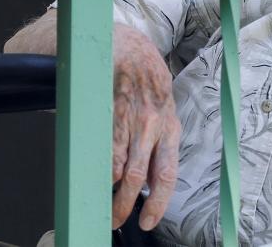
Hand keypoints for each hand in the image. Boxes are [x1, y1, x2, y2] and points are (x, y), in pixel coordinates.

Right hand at [110, 23, 180, 230]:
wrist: (129, 50)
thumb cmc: (148, 84)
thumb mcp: (162, 112)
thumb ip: (158, 144)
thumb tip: (151, 182)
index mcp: (170, 128)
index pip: (167, 173)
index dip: (159, 201)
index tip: (148, 221)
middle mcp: (154, 127)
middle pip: (140, 178)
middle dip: (127, 206)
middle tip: (116, 222)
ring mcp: (132, 121)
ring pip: (122, 170)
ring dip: (112, 195)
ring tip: (104, 207)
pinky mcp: (112, 114)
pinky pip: (108, 151)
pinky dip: (104, 169)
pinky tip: (101, 179)